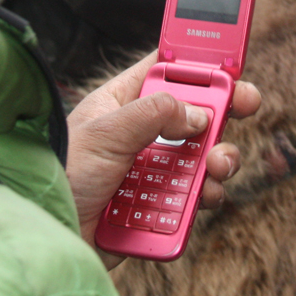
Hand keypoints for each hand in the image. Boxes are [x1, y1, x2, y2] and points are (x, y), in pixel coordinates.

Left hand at [64, 49, 260, 268]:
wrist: (50, 234)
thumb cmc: (60, 174)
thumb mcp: (105, 132)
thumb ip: (153, 114)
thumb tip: (197, 113)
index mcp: (124, 102)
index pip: (167, 69)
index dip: (199, 62)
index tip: (232, 60)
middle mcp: (141, 134)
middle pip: (196, 114)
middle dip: (222, 112)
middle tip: (245, 106)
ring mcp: (151, 171)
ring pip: (201, 158)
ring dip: (219, 159)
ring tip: (217, 166)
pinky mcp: (157, 206)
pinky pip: (193, 198)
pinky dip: (204, 197)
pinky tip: (203, 197)